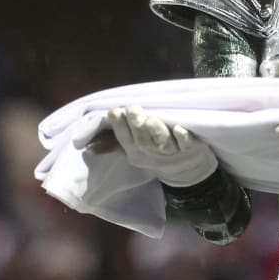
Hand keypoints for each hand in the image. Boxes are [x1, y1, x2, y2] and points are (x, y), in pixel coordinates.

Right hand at [90, 105, 217, 187]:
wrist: (188, 171)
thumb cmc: (156, 153)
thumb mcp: (134, 151)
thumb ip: (113, 145)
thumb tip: (87, 147)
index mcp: (135, 152)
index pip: (124, 139)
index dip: (119, 126)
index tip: (114, 111)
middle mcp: (151, 153)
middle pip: (143, 140)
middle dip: (137, 124)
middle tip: (132, 108)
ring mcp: (172, 153)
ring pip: (162, 142)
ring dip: (156, 130)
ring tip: (151, 119)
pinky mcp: (191, 150)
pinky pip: (186, 144)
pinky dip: (183, 137)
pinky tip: (180, 128)